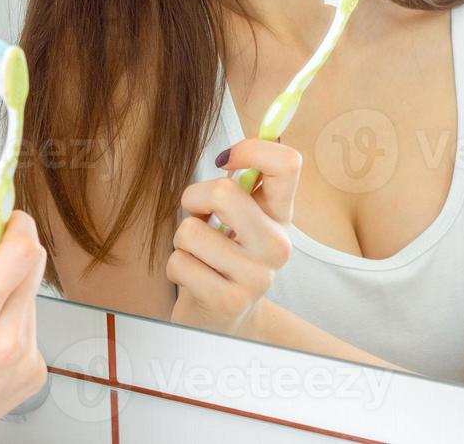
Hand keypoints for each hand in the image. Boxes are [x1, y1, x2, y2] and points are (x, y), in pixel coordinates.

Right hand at [0, 211, 48, 443]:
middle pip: (33, 268)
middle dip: (10, 253)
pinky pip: (31, 326)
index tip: (6, 217)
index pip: (22, 251)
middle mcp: (8, 340)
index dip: (17, 224)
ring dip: (8, 290)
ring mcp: (26, 359)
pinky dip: (11, 321)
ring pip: (31, 297)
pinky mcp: (34, 373)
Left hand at [167, 137, 301, 337]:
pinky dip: (176, 268)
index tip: (225, 160)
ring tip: (199, 256)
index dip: (251, 149)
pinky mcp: (227, 301)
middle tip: (199, 215)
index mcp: (280, 216)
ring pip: (190, 231)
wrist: (224, 318)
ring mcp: (255, 277)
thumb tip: (243, 145)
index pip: (287, 164)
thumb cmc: (224, 256)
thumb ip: (243, 183)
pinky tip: (195, 279)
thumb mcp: (241, 218)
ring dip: (182, 241)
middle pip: (225, 192)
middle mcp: (277, 246)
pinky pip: (178, 263)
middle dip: (194, 198)